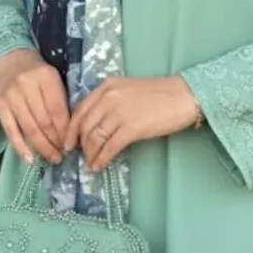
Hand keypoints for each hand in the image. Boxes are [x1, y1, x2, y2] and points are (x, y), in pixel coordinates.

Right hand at [0, 49, 69, 164]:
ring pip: (29, 129)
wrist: (9, 60)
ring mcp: (11, 97)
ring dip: (42, 147)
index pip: (58, 110)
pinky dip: (21, 147)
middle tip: (63, 155)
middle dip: (56, 142)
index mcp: (46, 76)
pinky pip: (11, 131)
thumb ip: (62, 100)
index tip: (73, 145)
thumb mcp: (53, 79)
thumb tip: (72, 133)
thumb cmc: (37, 73)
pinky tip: (31, 159)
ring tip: (53, 158)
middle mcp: (27, 86)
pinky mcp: (0, 107)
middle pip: (44, 121)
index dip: (66, 131)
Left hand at [64, 76, 198, 171]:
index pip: (80, 110)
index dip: (71, 129)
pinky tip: (100, 165)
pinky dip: (102, 158)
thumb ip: (110, 101)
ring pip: (95, 138)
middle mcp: (109, 98)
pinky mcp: (131, 128)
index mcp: (107, 86)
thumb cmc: (160, 94)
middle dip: (80, 144)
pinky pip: (109, 147)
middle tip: (81, 155)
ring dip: (91, 153)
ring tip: (91, 163)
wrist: (184, 96)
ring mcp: (119, 112)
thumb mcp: (128, 89)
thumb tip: (96, 124)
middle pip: (85, 126)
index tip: (68, 142)